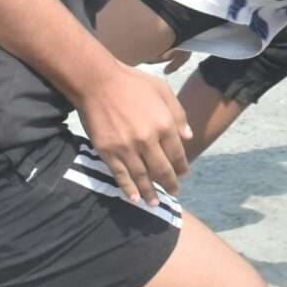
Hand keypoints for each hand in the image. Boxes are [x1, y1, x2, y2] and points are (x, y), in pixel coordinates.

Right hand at [74, 63, 190, 204]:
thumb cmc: (133, 83)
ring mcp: (127, 148)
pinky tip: (134, 199)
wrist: (98, 83)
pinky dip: (128, 189)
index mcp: (164, 125)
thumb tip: (188, 137)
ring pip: (142, 177)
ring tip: (155, 203)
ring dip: (150, 193)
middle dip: (170, 183)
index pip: (177, 154)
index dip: (182, 167)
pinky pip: (121, 175)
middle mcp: (148, 140)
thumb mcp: (163, 91)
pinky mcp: (108, 152)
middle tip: (174, 192)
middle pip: (162, 170)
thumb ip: (178, 114)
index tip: (184, 174)